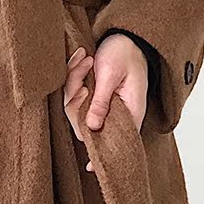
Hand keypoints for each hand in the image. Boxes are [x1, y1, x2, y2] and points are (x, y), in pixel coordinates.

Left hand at [63, 33, 148, 172]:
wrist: (127, 35)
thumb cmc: (124, 52)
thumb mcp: (112, 74)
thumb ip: (102, 100)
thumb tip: (93, 127)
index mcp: (129, 112)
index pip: (114, 141)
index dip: (101, 154)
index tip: (90, 167)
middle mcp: (116, 113)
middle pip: (85, 124)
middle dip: (76, 97)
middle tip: (84, 68)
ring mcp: (103, 105)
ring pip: (76, 107)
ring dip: (74, 81)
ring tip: (84, 59)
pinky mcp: (93, 96)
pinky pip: (74, 95)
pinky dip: (73, 77)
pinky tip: (81, 59)